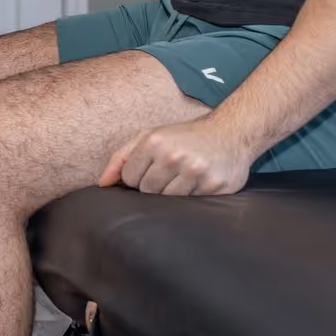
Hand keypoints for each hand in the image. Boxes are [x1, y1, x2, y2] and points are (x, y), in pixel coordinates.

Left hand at [101, 118, 256, 196]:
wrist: (232, 132)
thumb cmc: (186, 136)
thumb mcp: (151, 136)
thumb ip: (122, 157)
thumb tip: (102, 184)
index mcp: (154, 142)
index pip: (129, 179)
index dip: (138, 177)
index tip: (153, 168)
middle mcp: (173, 156)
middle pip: (147, 191)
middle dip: (155, 185)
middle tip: (171, 172)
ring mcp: (195, 172)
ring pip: (167, 200)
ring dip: (174, 192)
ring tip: (185, 176)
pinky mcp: (214, 186)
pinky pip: (191, 204)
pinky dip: (193, 196)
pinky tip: (199, 181)